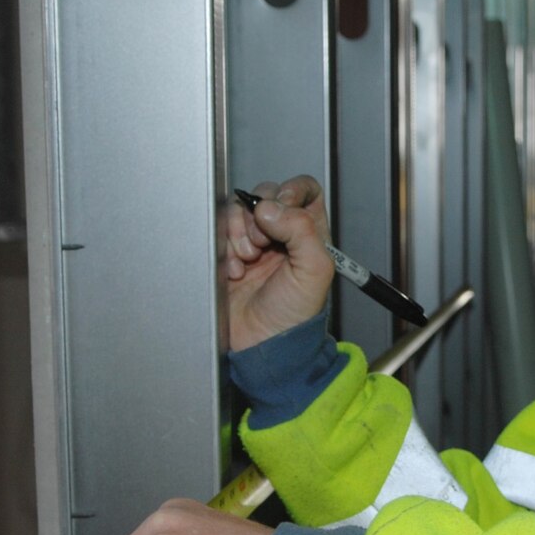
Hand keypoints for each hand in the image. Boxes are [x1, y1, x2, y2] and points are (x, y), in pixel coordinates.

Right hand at [222, 175, 334, 350]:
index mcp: (309, 232)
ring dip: (240, 233)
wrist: (260, 344)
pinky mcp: (228, 252)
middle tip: (263, 244)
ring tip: (247, 260)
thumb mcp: (314, 271)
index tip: (282, 205)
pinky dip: (225, 247)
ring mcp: (253, 241)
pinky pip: (219, 231)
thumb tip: (270, 208)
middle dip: (260, 216)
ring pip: (240, 211)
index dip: (291, 190)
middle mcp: (281, 232)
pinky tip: (234, 270)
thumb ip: (302, 231)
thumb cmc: (293, 316)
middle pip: (266, 195)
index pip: (303, 189)